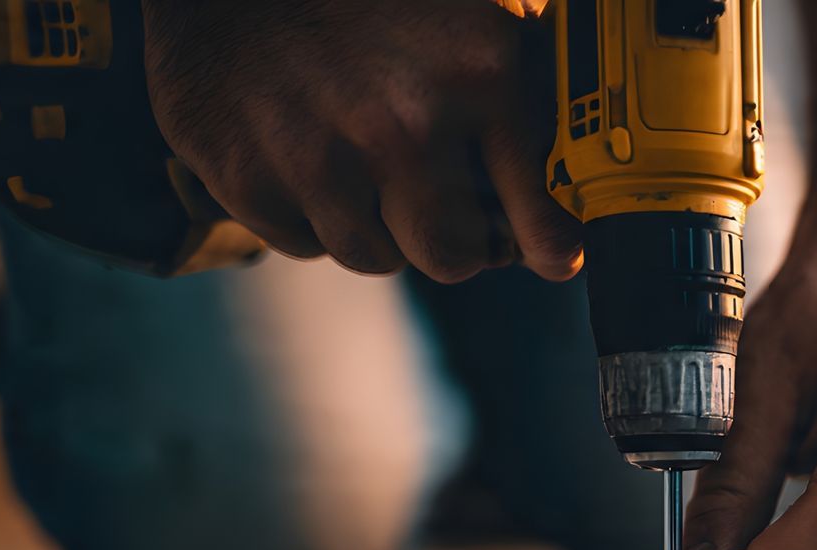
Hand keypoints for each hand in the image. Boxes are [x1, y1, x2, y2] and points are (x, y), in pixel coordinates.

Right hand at [142, 0, 578, 282]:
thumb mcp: (473, 3)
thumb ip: (529, 73)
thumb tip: (570, 174)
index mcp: (478, 74)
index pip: (537, 211)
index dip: (546, 243)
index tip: (553, 257)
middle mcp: (403, 124)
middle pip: (451, 257)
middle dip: (450, 243)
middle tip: (439, 212)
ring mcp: (320, 155)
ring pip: (375, 257)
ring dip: (375, 227)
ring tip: (358, 160)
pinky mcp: (247, 177)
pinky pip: (304, 244)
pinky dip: (309, 214)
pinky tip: (301, 151)